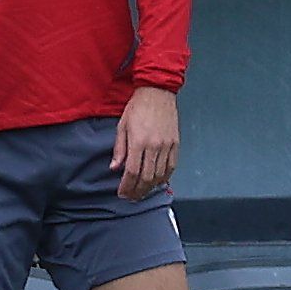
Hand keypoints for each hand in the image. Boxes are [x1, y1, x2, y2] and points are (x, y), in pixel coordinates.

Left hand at [111, 86, 179, 200]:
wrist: (157, 92)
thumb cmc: (137, 107)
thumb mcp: (122, 126)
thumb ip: (119, 149)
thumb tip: (114, 167)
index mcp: (138, 141)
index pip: (131, 171)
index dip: (126, 186)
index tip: (122, 193)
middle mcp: (154, 146)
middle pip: (146, 177)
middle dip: (138, 190)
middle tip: (131, 197)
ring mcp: (167, 145)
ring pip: (160, 175)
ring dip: (150, 187)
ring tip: (142, 192)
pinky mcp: (176, 143)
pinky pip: (171, 166)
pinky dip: (164, 177)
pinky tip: (157, 182)